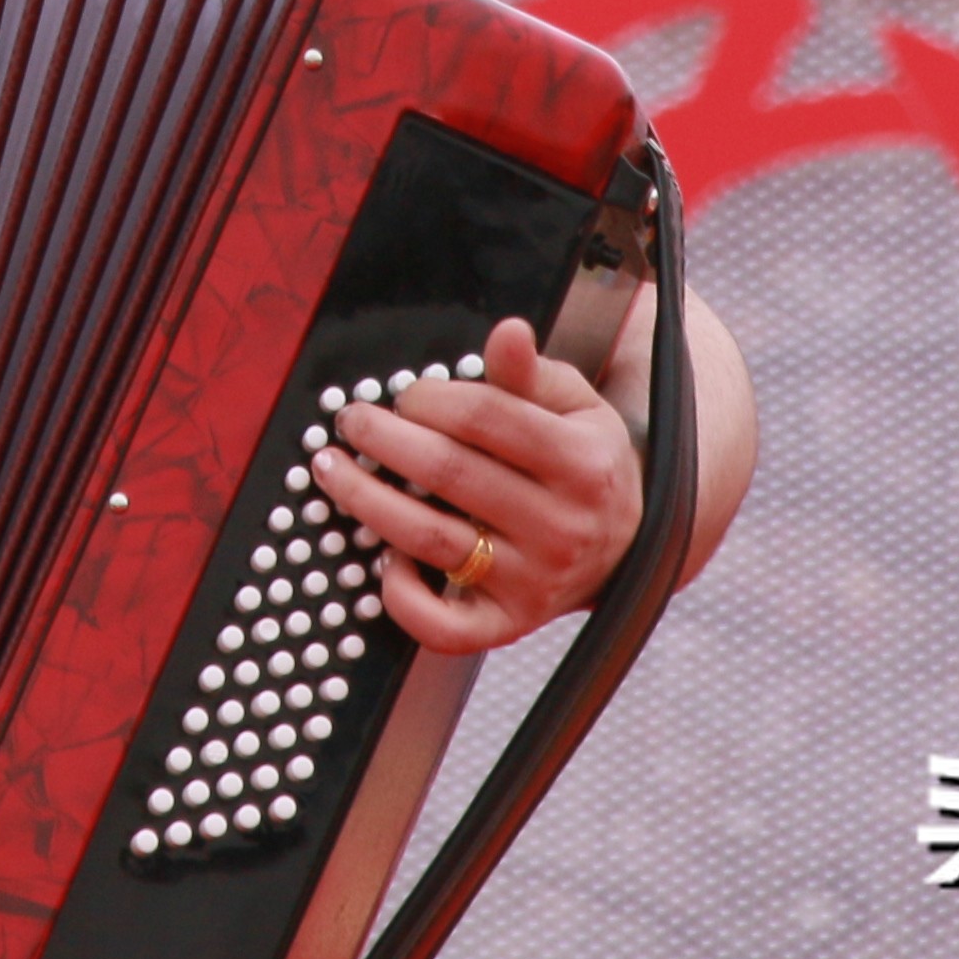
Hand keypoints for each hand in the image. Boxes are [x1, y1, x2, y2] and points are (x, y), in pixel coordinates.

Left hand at [305, 317, 644, 658]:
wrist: (625, 548)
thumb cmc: (585, 465)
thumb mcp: (575, 408)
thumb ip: (531, 373)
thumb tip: (508, 332)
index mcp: (581, 463)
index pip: (487, 418)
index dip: (432, 399)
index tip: (406, 394)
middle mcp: (561, 527)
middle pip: (449, 473)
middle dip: (384, 439)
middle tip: (352, 421)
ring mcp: (534, 582)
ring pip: (431, 539)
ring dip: (367, 501)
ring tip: (333, 470)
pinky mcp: (509, 625)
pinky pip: (444, 626)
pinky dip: (402, 596)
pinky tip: (383, 557)